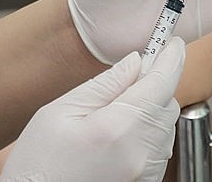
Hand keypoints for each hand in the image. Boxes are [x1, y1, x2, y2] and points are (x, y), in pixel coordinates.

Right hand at [0, 37, 185, 181]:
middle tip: (132, 76)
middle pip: (168, 103)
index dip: (171, 57)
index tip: (173, 42)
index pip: (162, 82)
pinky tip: (120, 133)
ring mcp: (145, 172)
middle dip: (156, 84)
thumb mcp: (59, 112)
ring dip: (151, 110)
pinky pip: (159, 149)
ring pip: (166, 126)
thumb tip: (134, 62)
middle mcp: (140, 153)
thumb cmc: (37, 167)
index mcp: (118, 128)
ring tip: (116, 112)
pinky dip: (148, 133)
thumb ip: (104, 84)